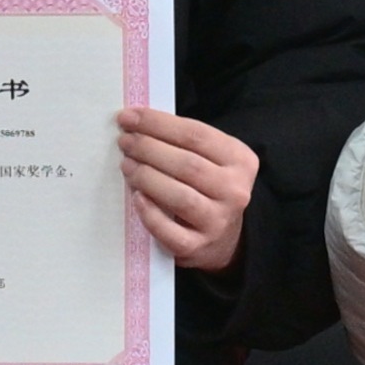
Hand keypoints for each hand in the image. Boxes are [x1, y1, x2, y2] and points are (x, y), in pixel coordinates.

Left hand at [118, 110, 258, 273]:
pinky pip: (170, 232)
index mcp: (240, 160)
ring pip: (180, 196)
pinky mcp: (198, 247)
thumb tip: (136, 122)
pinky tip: (136, 198)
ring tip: (126, 165)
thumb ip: (183, 141)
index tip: (129, 117)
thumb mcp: (211, 159)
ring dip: (147, 177)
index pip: (196, 135)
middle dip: (149, 148)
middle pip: (187, 164)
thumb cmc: (206, 187)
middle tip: (125, 141)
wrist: (222, 239)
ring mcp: (218, 221)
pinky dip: (150, 214)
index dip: (158, 123)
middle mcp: (235, 191)